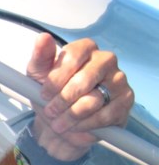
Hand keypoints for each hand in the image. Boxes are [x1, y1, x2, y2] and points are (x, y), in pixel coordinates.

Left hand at [26, 33, 133, 160]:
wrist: (62, 124)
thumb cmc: (52, 95)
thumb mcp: (38, 76)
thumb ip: (40, 57)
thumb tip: (43, 37)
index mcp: (85, 49)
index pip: (74, 56)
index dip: (56, 78)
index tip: (44, 94)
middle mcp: (106, 60)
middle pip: (84, 80)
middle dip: (62, 101)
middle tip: (51, 112)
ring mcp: (118, 79)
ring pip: (93, 100)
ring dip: (70, 116)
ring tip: (60, 123)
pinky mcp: (125, 100)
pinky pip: (104, 115)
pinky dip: (85, 125)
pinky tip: (77, 126)